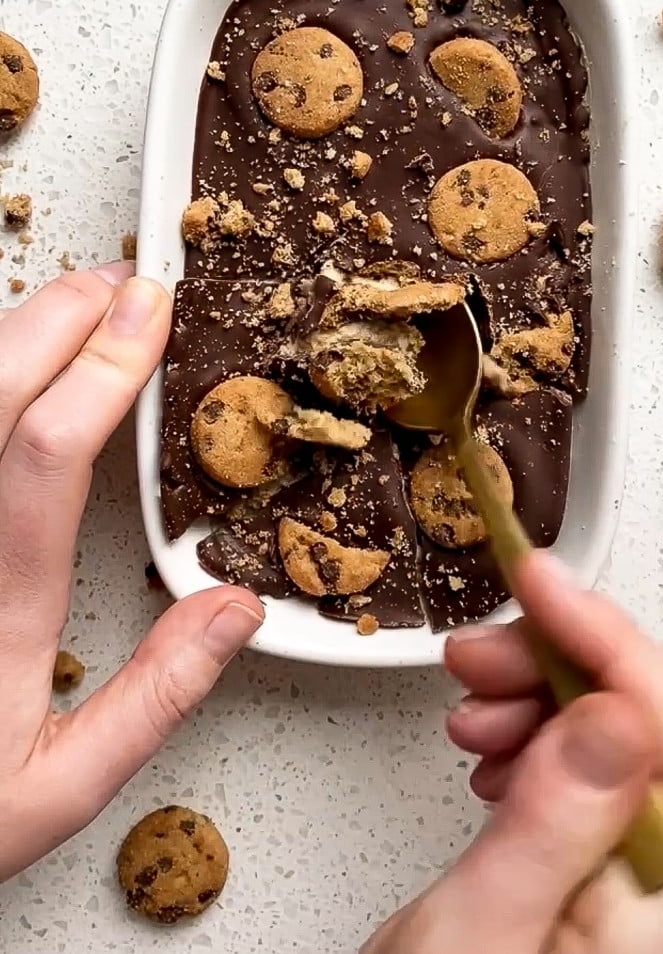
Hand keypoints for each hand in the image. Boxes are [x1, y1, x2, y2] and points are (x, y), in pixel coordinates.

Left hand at [0, 264, 263, 880]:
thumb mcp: (54, 789)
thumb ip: (153, 699)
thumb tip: (235, 610)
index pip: (46, 453)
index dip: (102, 366)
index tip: (151, 312)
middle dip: (59, 317)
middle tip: (122, 280)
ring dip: (16, 333)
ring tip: (78, 304)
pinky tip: (13, 361)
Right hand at [364, 554, 662, 952]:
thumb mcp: (471, 940)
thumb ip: (552, 826)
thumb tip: (612, 710)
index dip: (606, 634)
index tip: (534, 580)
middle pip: (659, 729)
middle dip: (565, 663)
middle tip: (478, 654)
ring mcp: (662, 908)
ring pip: (630, 748)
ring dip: (549, 701)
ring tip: (470, 709)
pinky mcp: (622, 900)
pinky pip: (605, 787)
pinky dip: (548, 745)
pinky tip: (497, 752)